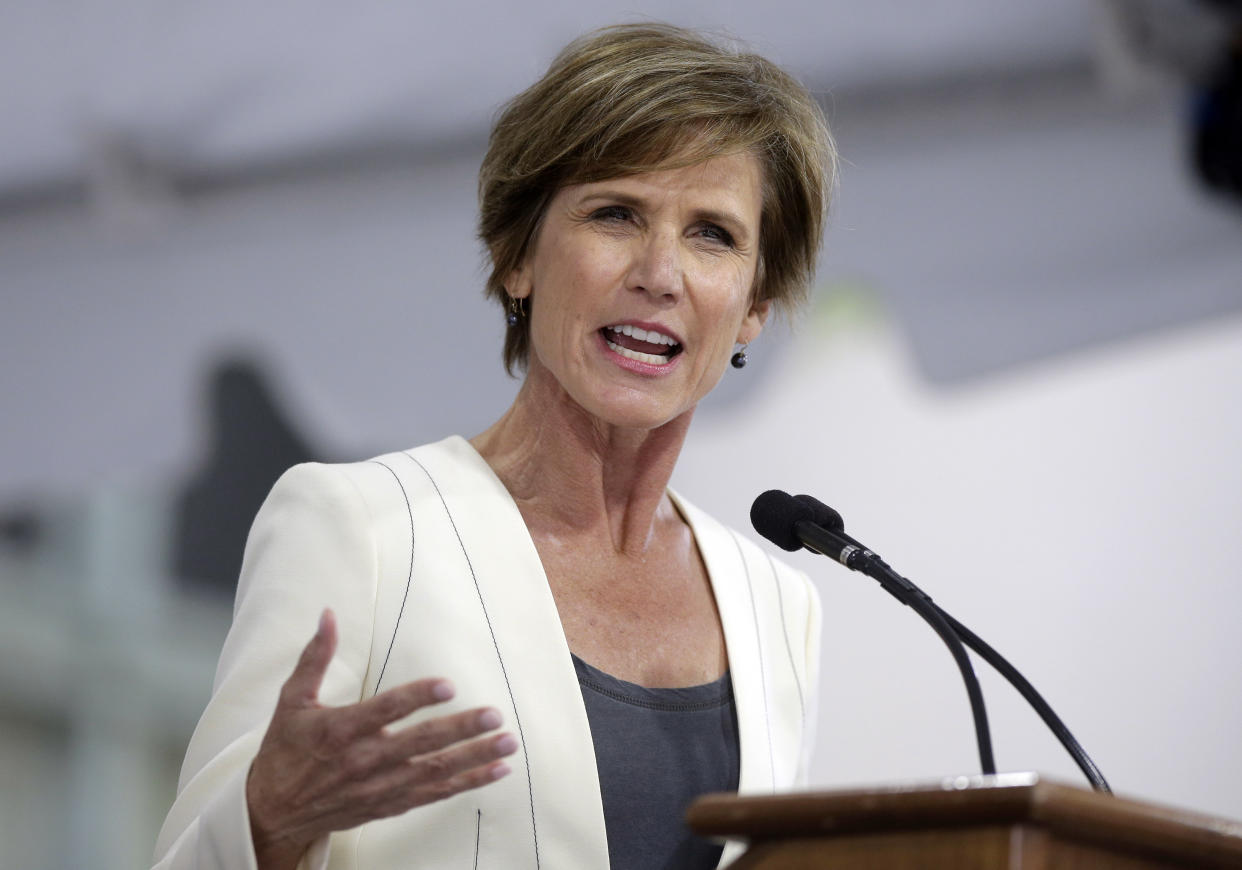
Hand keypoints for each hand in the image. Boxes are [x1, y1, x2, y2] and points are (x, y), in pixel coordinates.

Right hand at [245, 609, 516, 869]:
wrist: (273, 811)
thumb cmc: (284, 749)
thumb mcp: (291, 700)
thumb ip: (315, 657)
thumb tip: (328, 614)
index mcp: (339, 730)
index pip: (385, 710)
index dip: (417, 697)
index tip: (448, 685)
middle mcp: (364, 761)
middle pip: (419, 743)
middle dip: (460, 729)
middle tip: (494, 715)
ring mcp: (380, 786)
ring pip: (435, 771)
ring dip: (475, 757)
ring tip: (507, 744)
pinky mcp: (390, 804)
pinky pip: (435, 794)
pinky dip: (468, 783)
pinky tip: (498, 772)